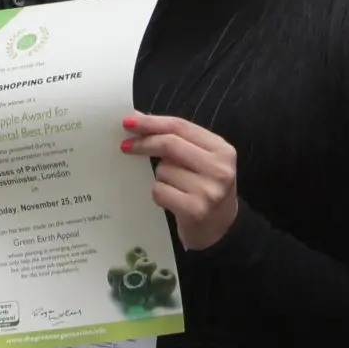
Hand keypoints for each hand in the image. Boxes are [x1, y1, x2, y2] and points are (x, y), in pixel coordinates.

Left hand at [124, 114, 238, 251]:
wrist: (220, 230)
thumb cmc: (205, 188)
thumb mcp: (200, 160)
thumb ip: (176, 139)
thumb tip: (139, 118)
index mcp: (223, 150)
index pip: (181, 127)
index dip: (153, 122)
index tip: (129, 121)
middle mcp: (219, 169)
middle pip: (170, 144)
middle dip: (144, 143)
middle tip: (125, 146)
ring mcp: (209, 191)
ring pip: (163, 170)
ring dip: (160, 177)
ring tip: (175, 188)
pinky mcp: (195, 210)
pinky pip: (160, 191)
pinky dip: (159, 194)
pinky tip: (172, 201)